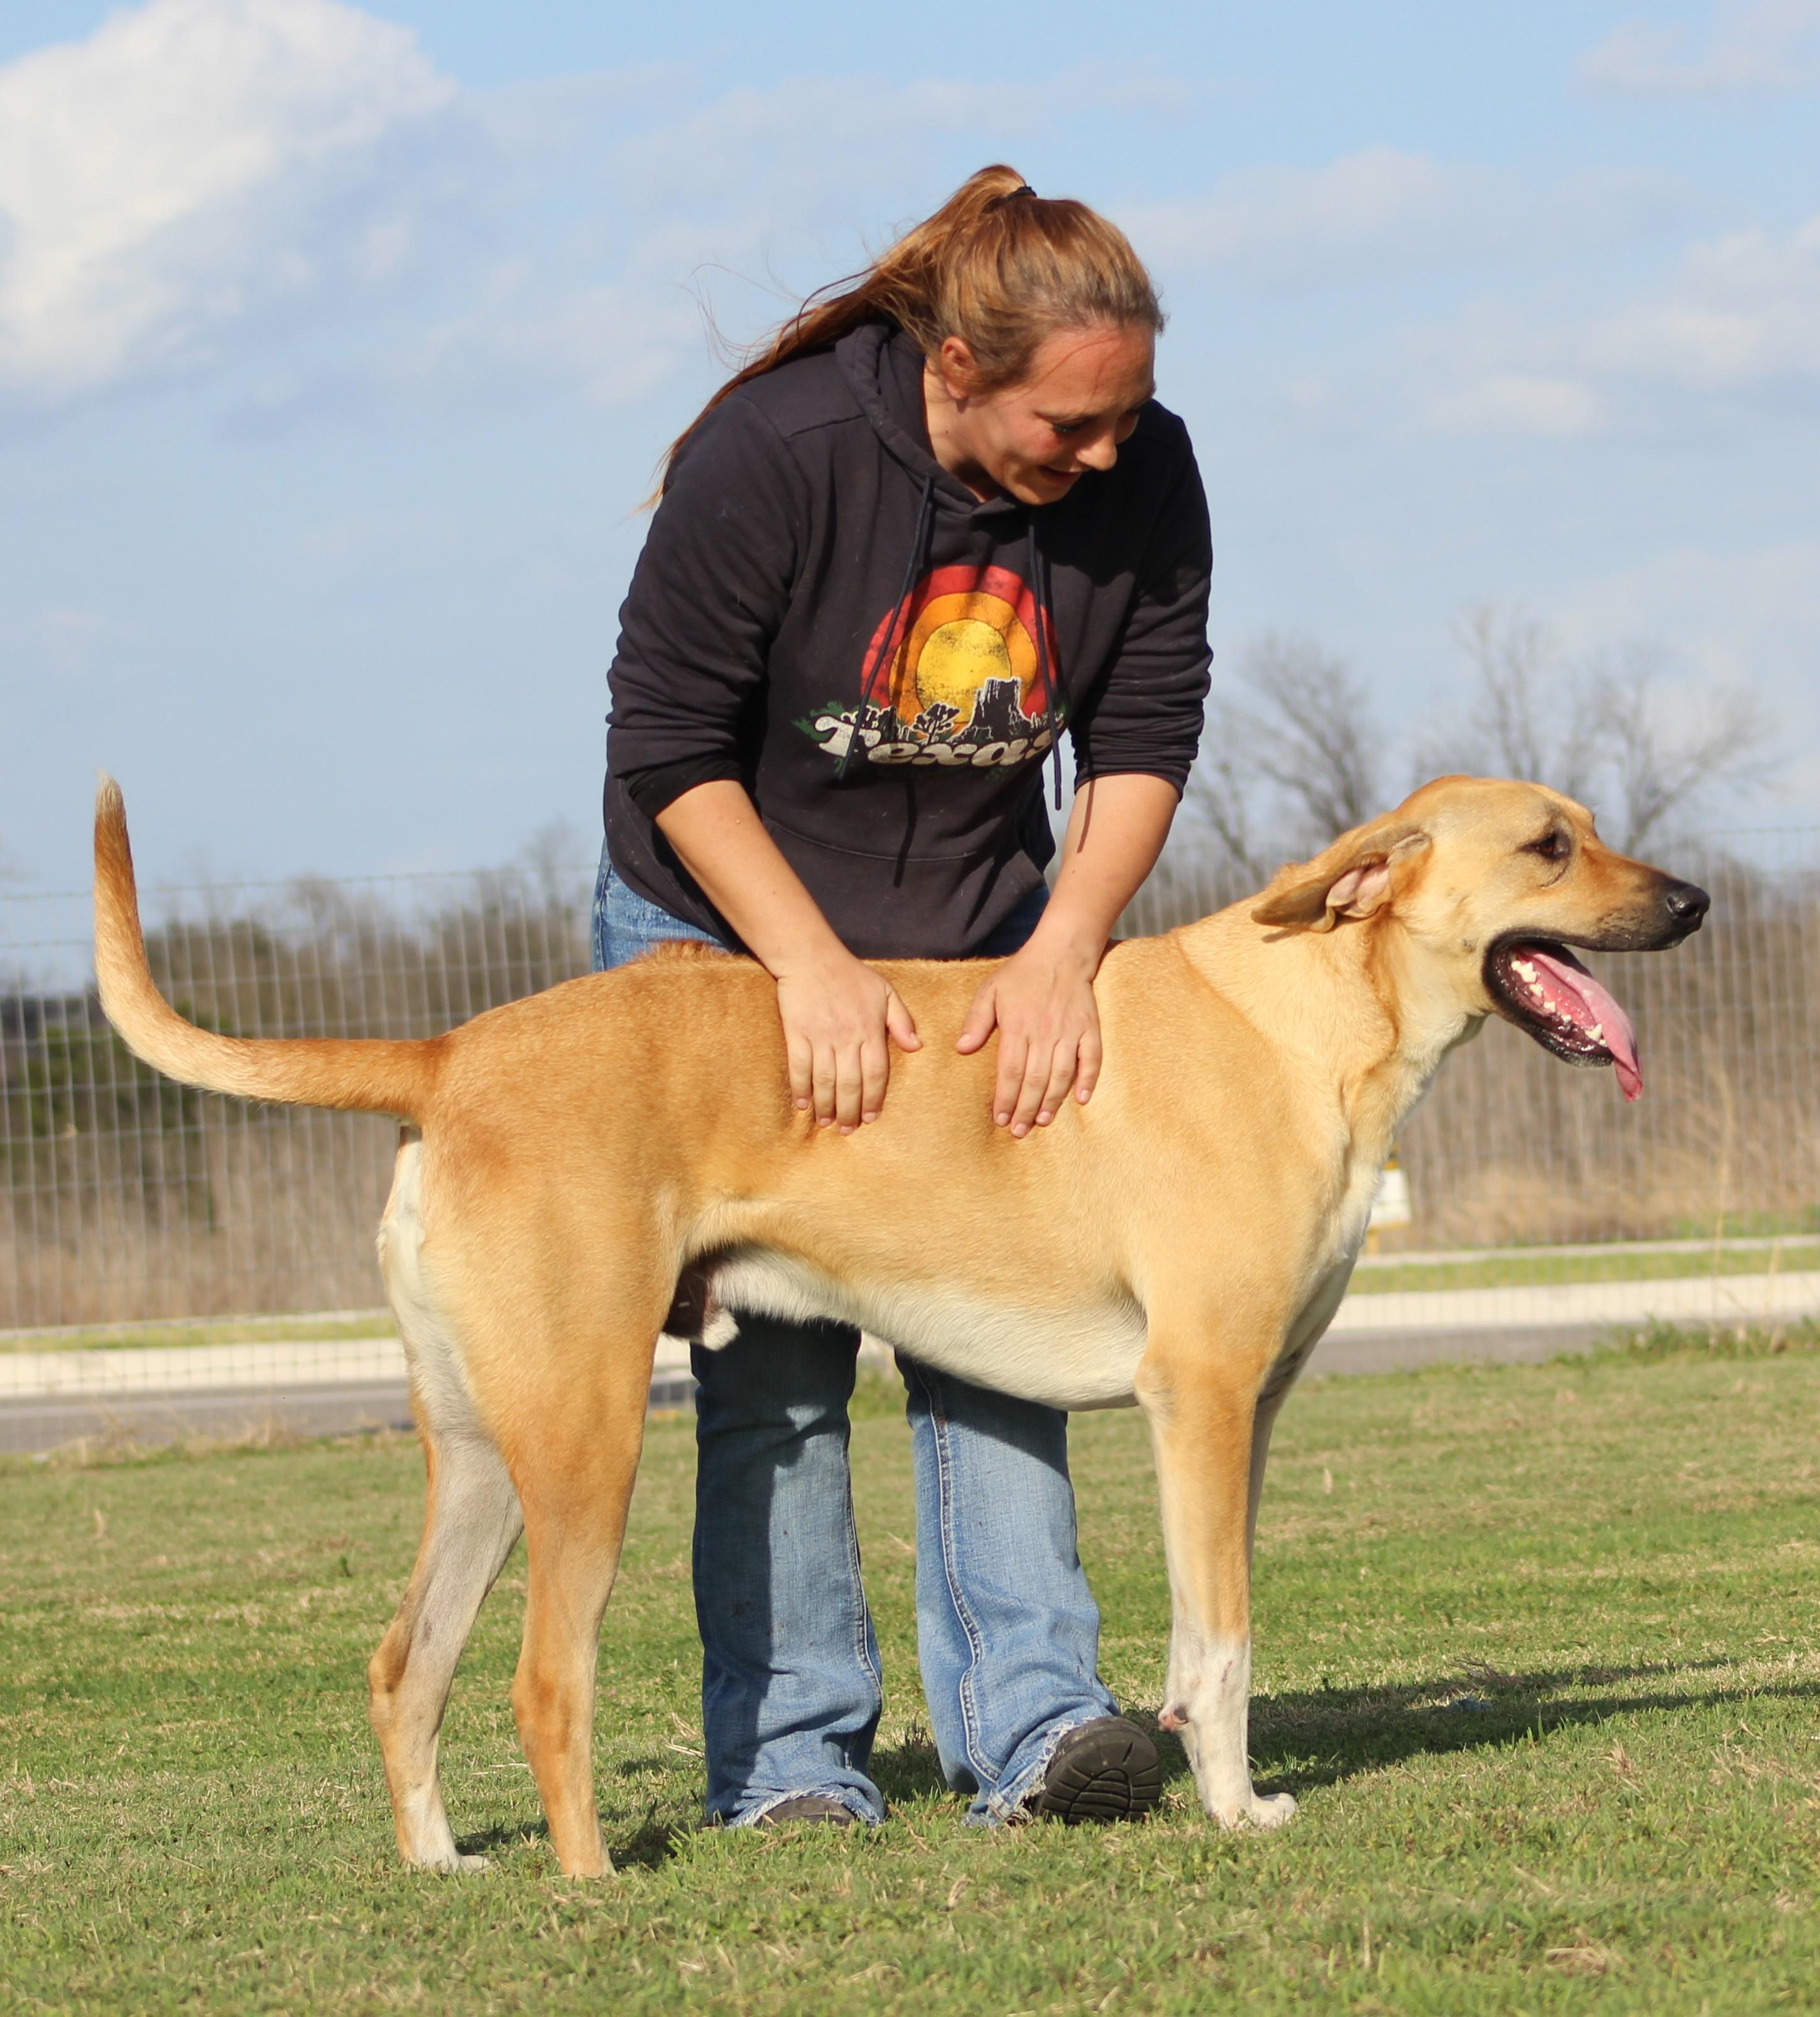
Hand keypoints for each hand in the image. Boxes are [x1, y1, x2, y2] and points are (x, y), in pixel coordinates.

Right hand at [774, 950, 920, 1131]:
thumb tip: (916, 1047)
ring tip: (827, 1123)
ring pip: (825, 1080)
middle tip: (848, 1131)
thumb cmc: (851, 974)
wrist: (811, 957)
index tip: (871, 1117)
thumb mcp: (885, 992)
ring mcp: (820, 1037)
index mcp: (870, 1030)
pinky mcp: (797, 1033)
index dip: (874, 1099)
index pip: (876, 1073)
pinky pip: (799, 1067)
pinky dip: (801, 1089)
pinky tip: (803, 1105)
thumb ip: (902, 1020)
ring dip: (826, 1106)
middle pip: (851, 1084)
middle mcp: (846, 1037)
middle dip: (850, 1111)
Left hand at [955, 938, 1103, 1136]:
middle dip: (1026, 1109)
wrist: (1061, 952)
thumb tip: (962, 1049)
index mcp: (1018, 1025)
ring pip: (1061, 1074)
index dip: (1005, 1097)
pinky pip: (1092, 1059)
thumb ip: (976, 1020)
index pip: (1010, 1070)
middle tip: (1018, 1131)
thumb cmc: (1022, 974)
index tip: (998, 1119)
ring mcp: (1070, 1031)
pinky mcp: (1090, 1029)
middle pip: (1035, 1079)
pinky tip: (1081, 1100)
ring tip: (1043, 1122)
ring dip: (1052, 1101)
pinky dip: (1088, 1080)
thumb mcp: (991, 990)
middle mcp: (1045, 1032)